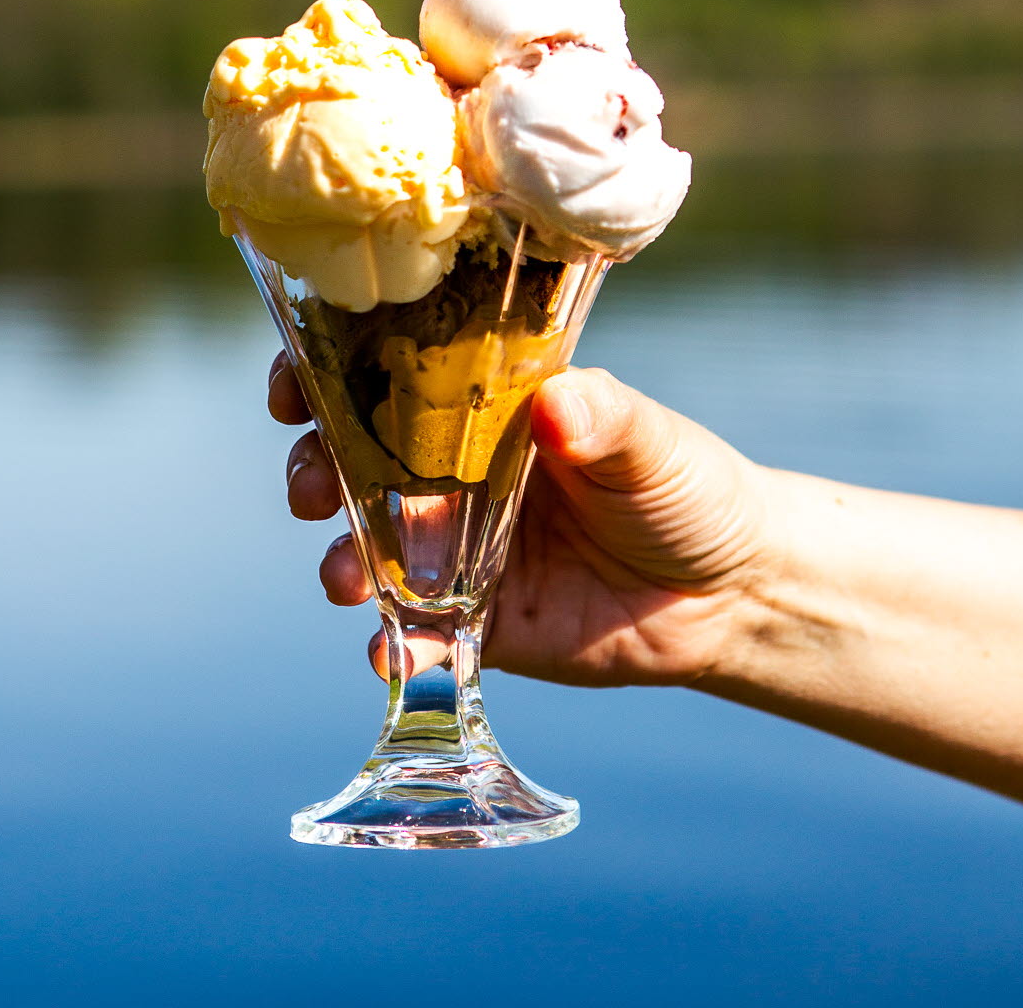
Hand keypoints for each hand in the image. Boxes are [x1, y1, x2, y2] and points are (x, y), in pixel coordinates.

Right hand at [269, 353, 777, 686]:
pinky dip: (393, 643)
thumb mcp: (653, 445)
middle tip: (313, 488)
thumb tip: (558, 402)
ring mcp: (458, 548)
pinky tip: (390, 651)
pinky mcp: (475, 619)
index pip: (387, 374)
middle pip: (353, 459)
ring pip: (369, 546)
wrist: (730, 594)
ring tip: (345, 578)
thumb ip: (607, 420)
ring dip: (340, 559)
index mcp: (487, 409)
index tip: (292, 386)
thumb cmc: (689, 490)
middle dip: (314, 469)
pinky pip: (416, 631)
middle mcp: (456, 473)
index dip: (325, 372)